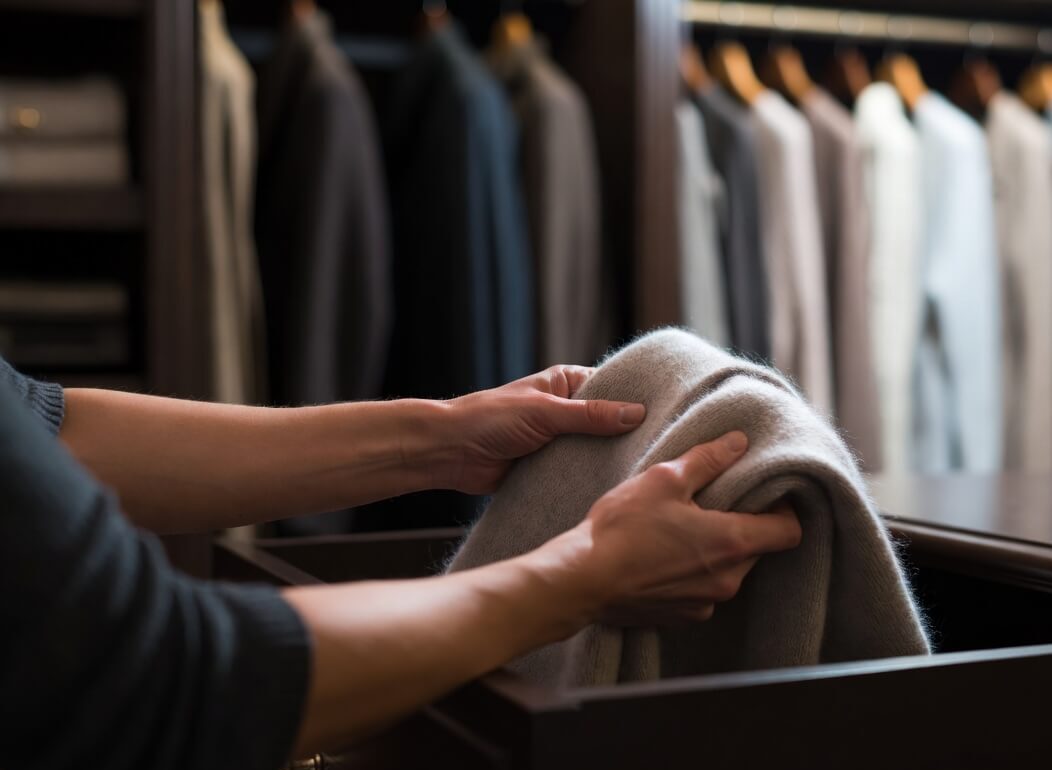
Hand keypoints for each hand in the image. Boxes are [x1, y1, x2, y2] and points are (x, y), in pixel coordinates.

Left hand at [438, 366, 646, 494]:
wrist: (449, 452)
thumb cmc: (489, 418)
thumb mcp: (545, 412)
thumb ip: (590, 415)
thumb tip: (636, 413)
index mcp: (564, 385)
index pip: (612, 389)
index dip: (637, 400)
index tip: (668, 414)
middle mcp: (565, 412)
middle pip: (608, 424)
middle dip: (628, 437)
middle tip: (663, 450)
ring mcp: (558, 442)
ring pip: (594, 452)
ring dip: (609, 463)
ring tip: (644, 473)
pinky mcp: (548, 470)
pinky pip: (576, 475)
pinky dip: (589, 482)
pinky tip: (614, 491)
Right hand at [543, 432, 801, 626]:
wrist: (580, 580)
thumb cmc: (622, 528)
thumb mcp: (664, 479)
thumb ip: (708, 460)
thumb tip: (739, 443)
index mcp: (732, 543)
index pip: (789, 531)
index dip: (784, 509)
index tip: (764, 494)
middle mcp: (728, 581)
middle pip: (758, 550)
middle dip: (743, 525)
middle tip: (714, 503)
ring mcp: (705, 604)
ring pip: (729, 570)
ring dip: (716, 550)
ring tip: (682, 528)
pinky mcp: (681, 618)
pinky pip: (702, 590)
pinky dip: (693, 572)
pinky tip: (663, 555)